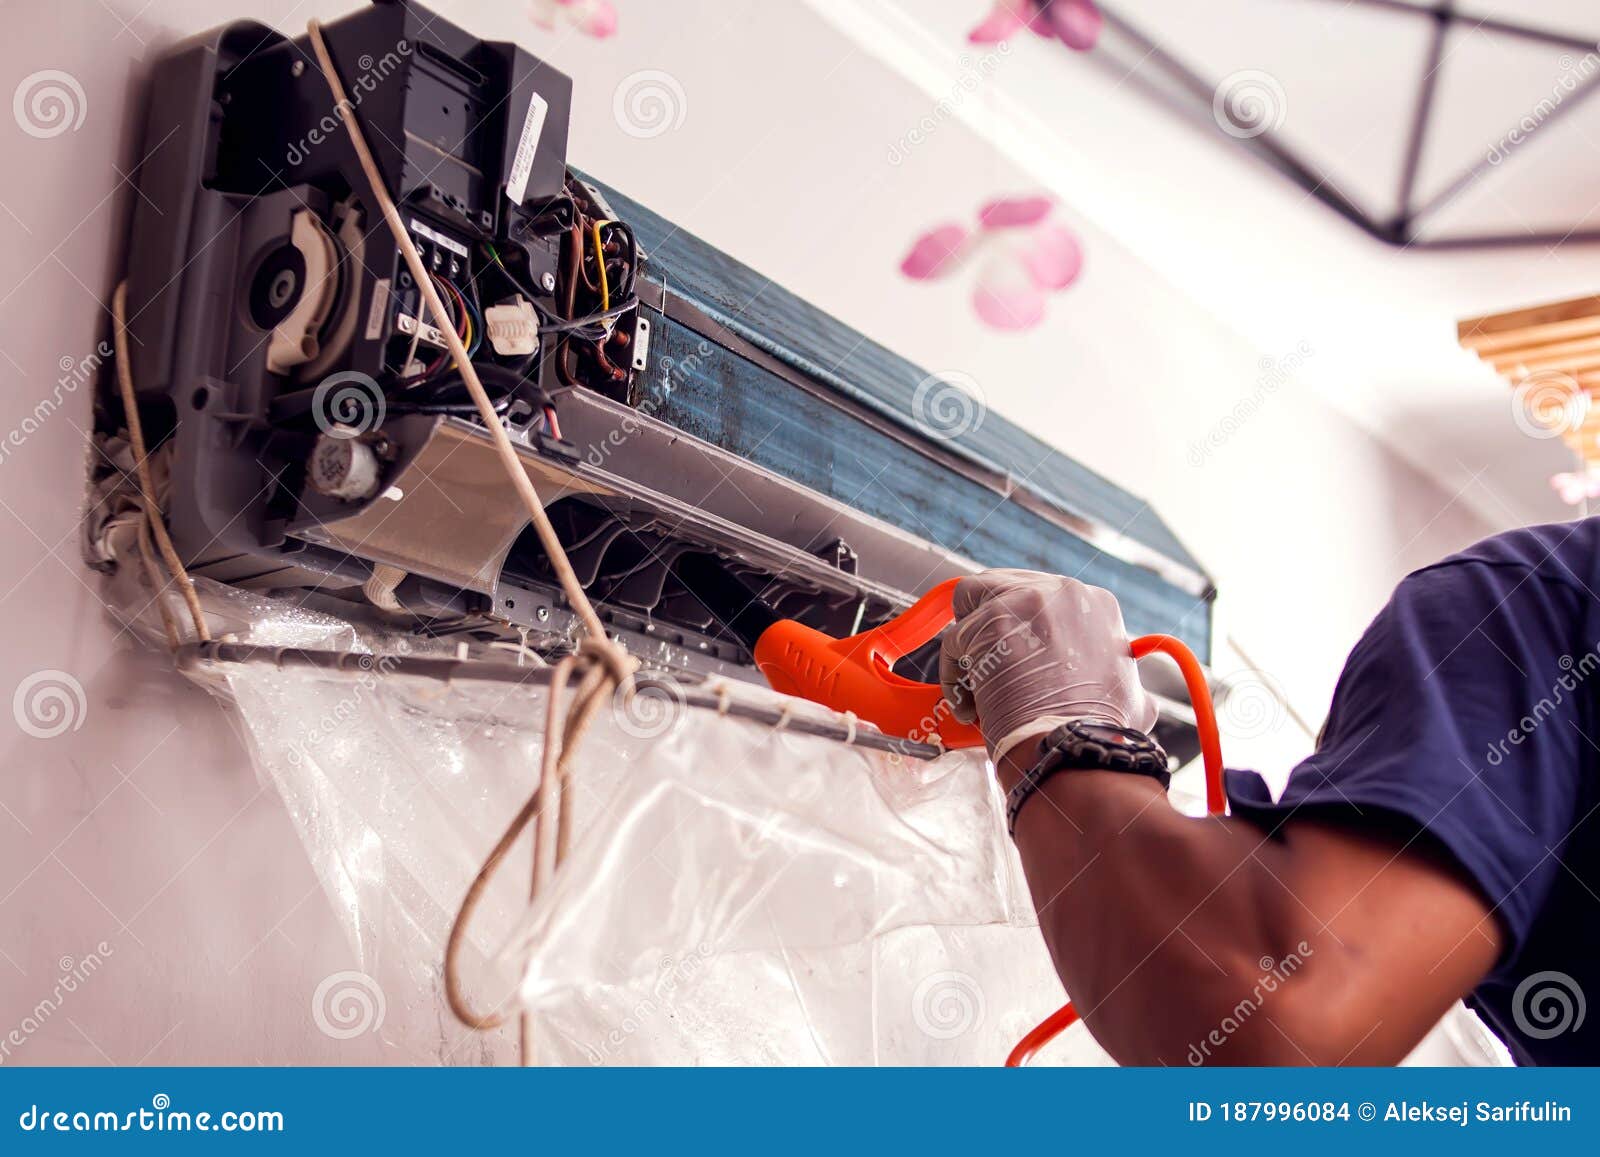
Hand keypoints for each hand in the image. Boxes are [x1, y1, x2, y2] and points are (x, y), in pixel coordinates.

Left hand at [938, 569, 1157, 762]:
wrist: (1072, 746)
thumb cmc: (1097, 732)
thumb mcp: (1132, 698)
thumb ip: (1126, 682)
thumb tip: (1134, 695)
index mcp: (1097, 604)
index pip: (1041, 598)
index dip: (1021, 631)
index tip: (1013, 661)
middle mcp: (1063, 591)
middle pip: (1003, 590)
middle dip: (991, 630)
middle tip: (990, 671)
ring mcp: (1026, 600)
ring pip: (971, 602)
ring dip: (968, 643)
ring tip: (974, 684)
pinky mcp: (991, 620)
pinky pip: (953, 640)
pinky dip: (953, 673)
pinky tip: (966, 704)